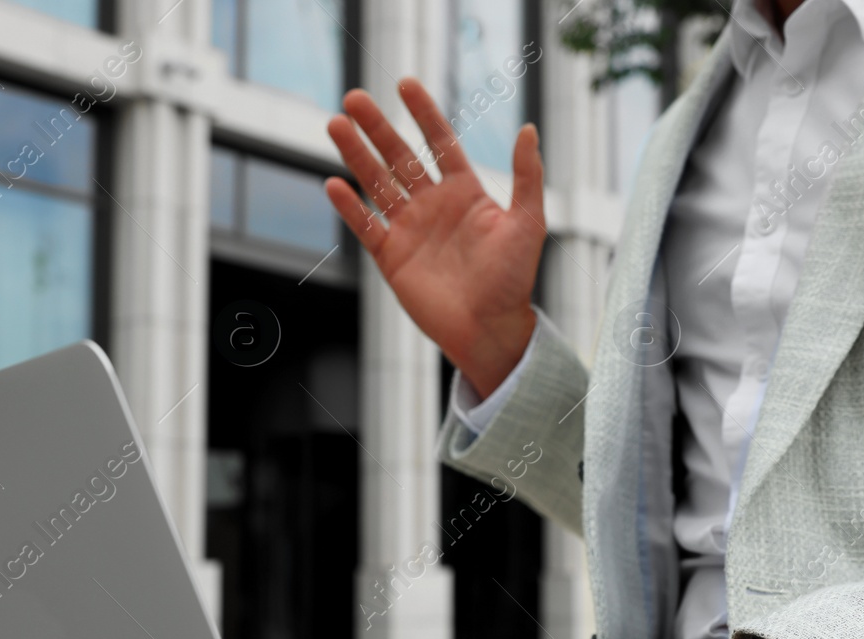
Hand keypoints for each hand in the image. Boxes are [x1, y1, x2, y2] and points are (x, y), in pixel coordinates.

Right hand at [325, 78, 544, 398]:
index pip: (439, 143)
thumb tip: (529, 130)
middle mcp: (433, 206)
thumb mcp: (528, 223)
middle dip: (376, 128)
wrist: (489, 328)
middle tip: (353, 99)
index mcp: (465, 193)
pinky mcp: (391, 257)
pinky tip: (334, 183)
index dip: (423, 113)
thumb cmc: (513, 278)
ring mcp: (409, 229)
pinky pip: (366, 226)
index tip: (405, 84)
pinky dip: (350, 207)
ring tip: (335, 126)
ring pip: (377, 184)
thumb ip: (527, 177)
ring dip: (356, 156)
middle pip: (399, 157)